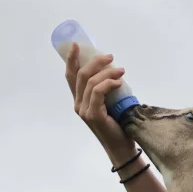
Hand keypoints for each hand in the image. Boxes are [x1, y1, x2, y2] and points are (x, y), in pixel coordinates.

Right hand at [64, 43, 136, 164]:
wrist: (121, 147)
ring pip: (91, 82)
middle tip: (111, 57)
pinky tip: (119, 82)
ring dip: (107, 72)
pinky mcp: (92, 115)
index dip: (72, 59)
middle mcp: (78, 104)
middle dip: (95, 61)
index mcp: (79, 100)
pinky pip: (98, 92)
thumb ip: (105, 91)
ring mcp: (83, 110)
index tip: (76, 45)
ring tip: (121, 70)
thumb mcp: (109, 103)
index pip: (71, 76)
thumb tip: (113, 71)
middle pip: (81, 75)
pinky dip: (109, 84)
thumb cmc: (118, 125)